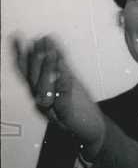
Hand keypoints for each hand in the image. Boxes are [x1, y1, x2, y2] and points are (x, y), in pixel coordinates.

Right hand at [12, 35, 104, 154]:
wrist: (90, 129)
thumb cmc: (77, 105)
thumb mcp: (65, 81)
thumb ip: (55, 64)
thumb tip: (46, 40)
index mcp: (39, 91)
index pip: (26, 72)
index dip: (21, 55)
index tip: (17, 37)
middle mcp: (42, 100)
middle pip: (34, 79)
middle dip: (36, 61)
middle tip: (38, 43)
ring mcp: (53, 109)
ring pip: (45, 90)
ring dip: (48, 71)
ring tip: (51, 54)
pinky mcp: (67, 116)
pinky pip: (63, 101)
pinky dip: (64, 88)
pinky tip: (66, 74)